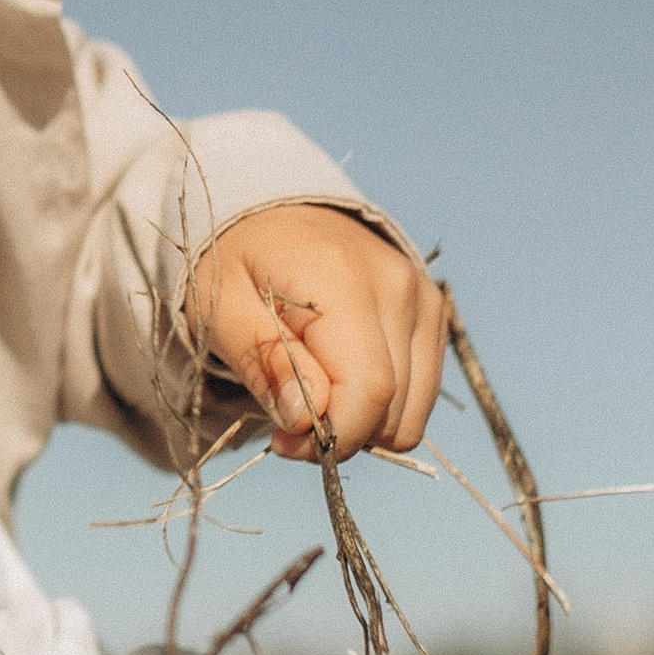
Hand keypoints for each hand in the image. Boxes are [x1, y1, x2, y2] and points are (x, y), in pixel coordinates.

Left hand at [184, 204, 445, 465]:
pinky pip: (420, 393)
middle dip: (338, 434)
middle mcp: (398, 287)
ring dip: (361, 424)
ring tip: (313, 397)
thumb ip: (265, 362)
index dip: (330, 436)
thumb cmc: (237, 260)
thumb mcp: (221, 308)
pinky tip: (340, 382)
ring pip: (412, 411)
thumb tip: (307, 421)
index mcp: (342, 280)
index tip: (282, 443)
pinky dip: (382, 406)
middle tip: (287, 417)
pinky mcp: (432, 313)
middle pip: (392, 408)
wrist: (273, 210)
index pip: (368, 391)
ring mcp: (423, 298)